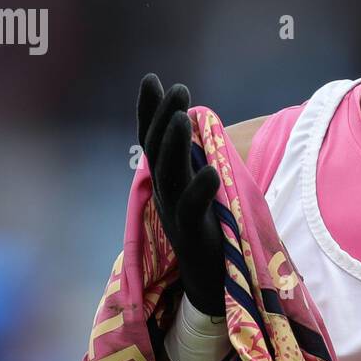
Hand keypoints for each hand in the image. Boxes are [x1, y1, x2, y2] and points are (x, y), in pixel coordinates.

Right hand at [137, 74, 227, 315]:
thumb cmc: (210, 228)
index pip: (151, 140)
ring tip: (181, 118)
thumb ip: (191, 157)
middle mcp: (165, 194)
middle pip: (156, 151)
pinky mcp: (193, 236)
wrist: (212, 281)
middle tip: (177, 88)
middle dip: (163, 118)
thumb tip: (186, 119)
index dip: (148, 111)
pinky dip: (200, 190)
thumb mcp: (197, 186)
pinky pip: (192, 210)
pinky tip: (211, 171)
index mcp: (167, 180)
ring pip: (170, 176)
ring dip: (175, 146)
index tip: (151, 79)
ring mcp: (176, 215)